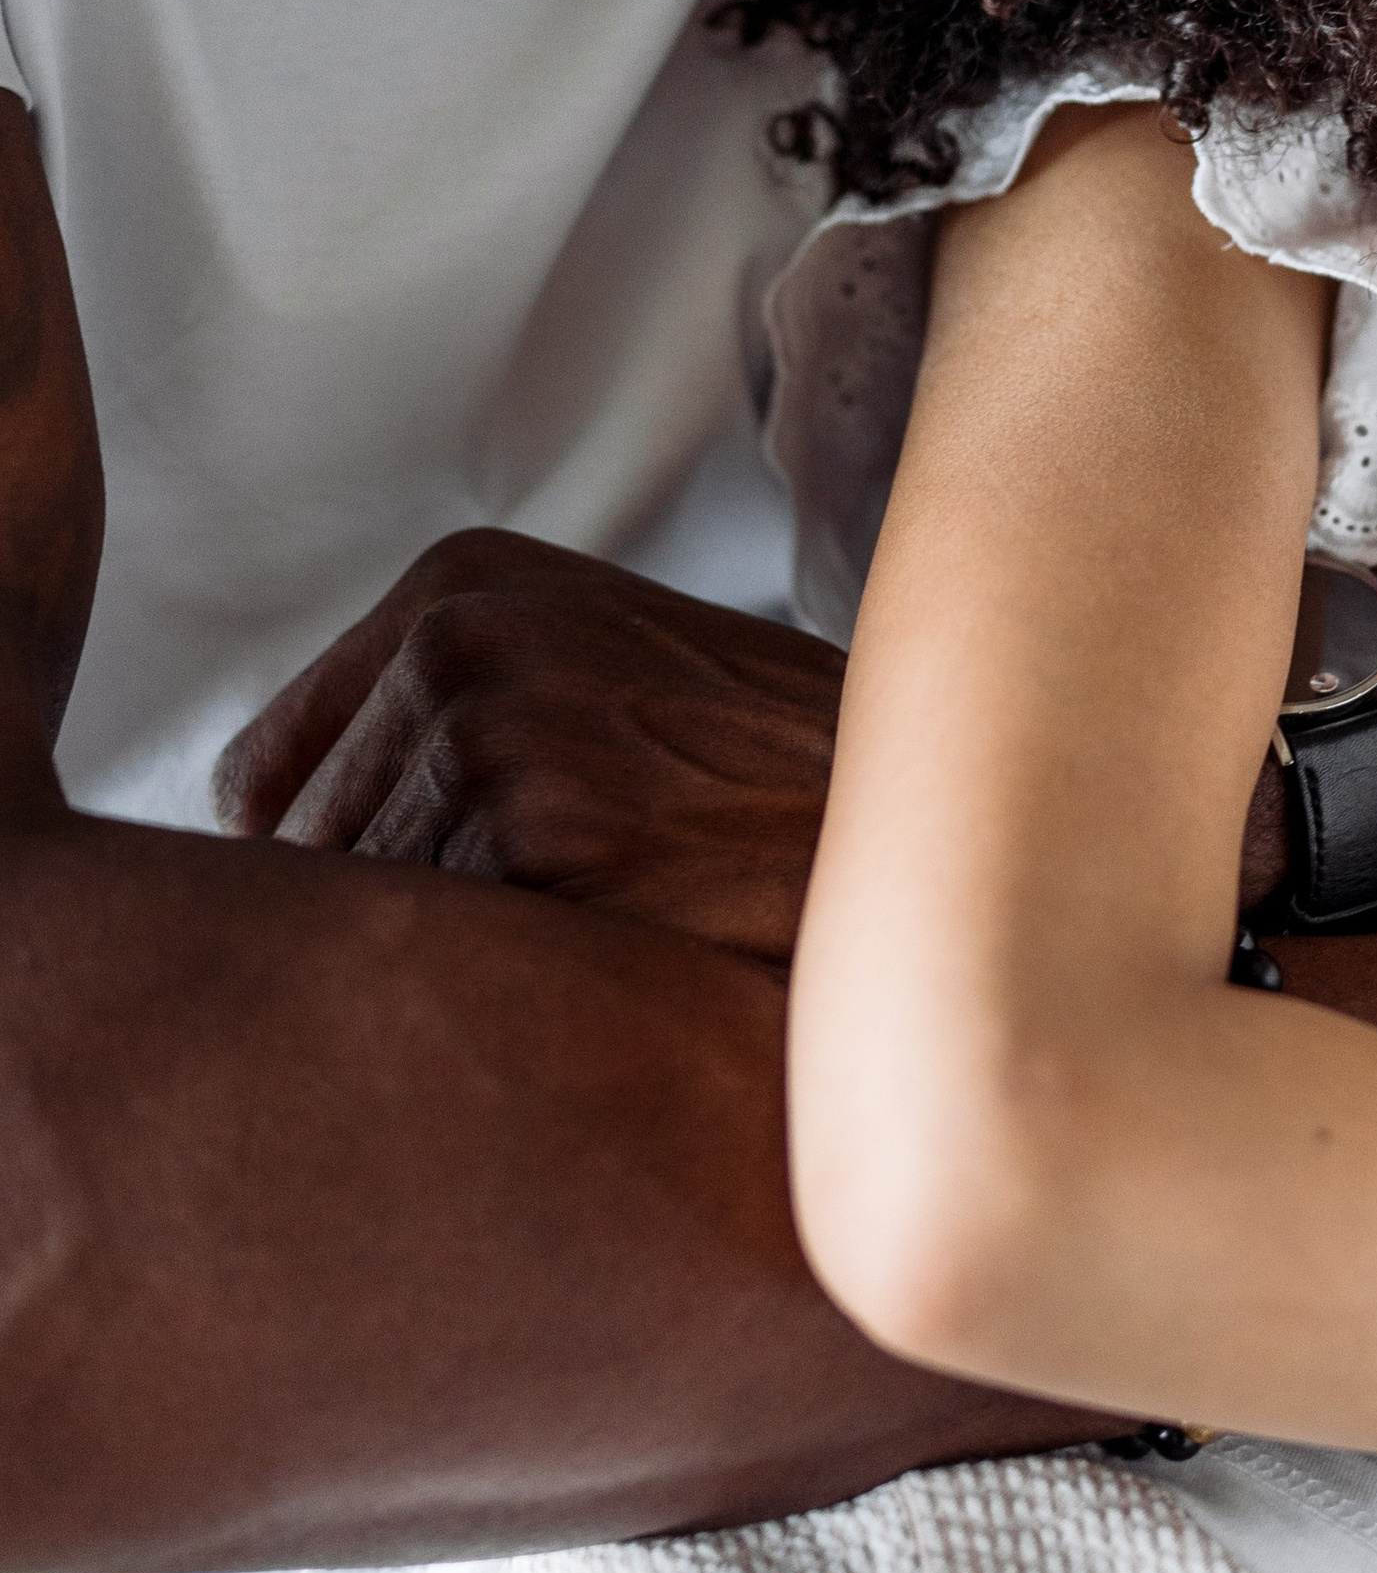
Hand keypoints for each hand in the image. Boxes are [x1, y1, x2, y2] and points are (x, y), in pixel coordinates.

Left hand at [214, 530, 841, 959]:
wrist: (921, 807)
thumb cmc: (755, 768)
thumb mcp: (590, 677)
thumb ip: (442, 718)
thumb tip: (258, 848)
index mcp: (459, 580)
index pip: (263, 772)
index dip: (318, 868)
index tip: (389, 913)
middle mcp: (456, 633)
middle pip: (295, 857)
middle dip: (379, 928)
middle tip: (504, 952)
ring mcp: (491, 726)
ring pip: (362, 921)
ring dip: (448, 967)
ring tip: (580, 950)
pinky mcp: (534, 834)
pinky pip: (443, 963)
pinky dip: (508, 992)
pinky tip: (608, 964)